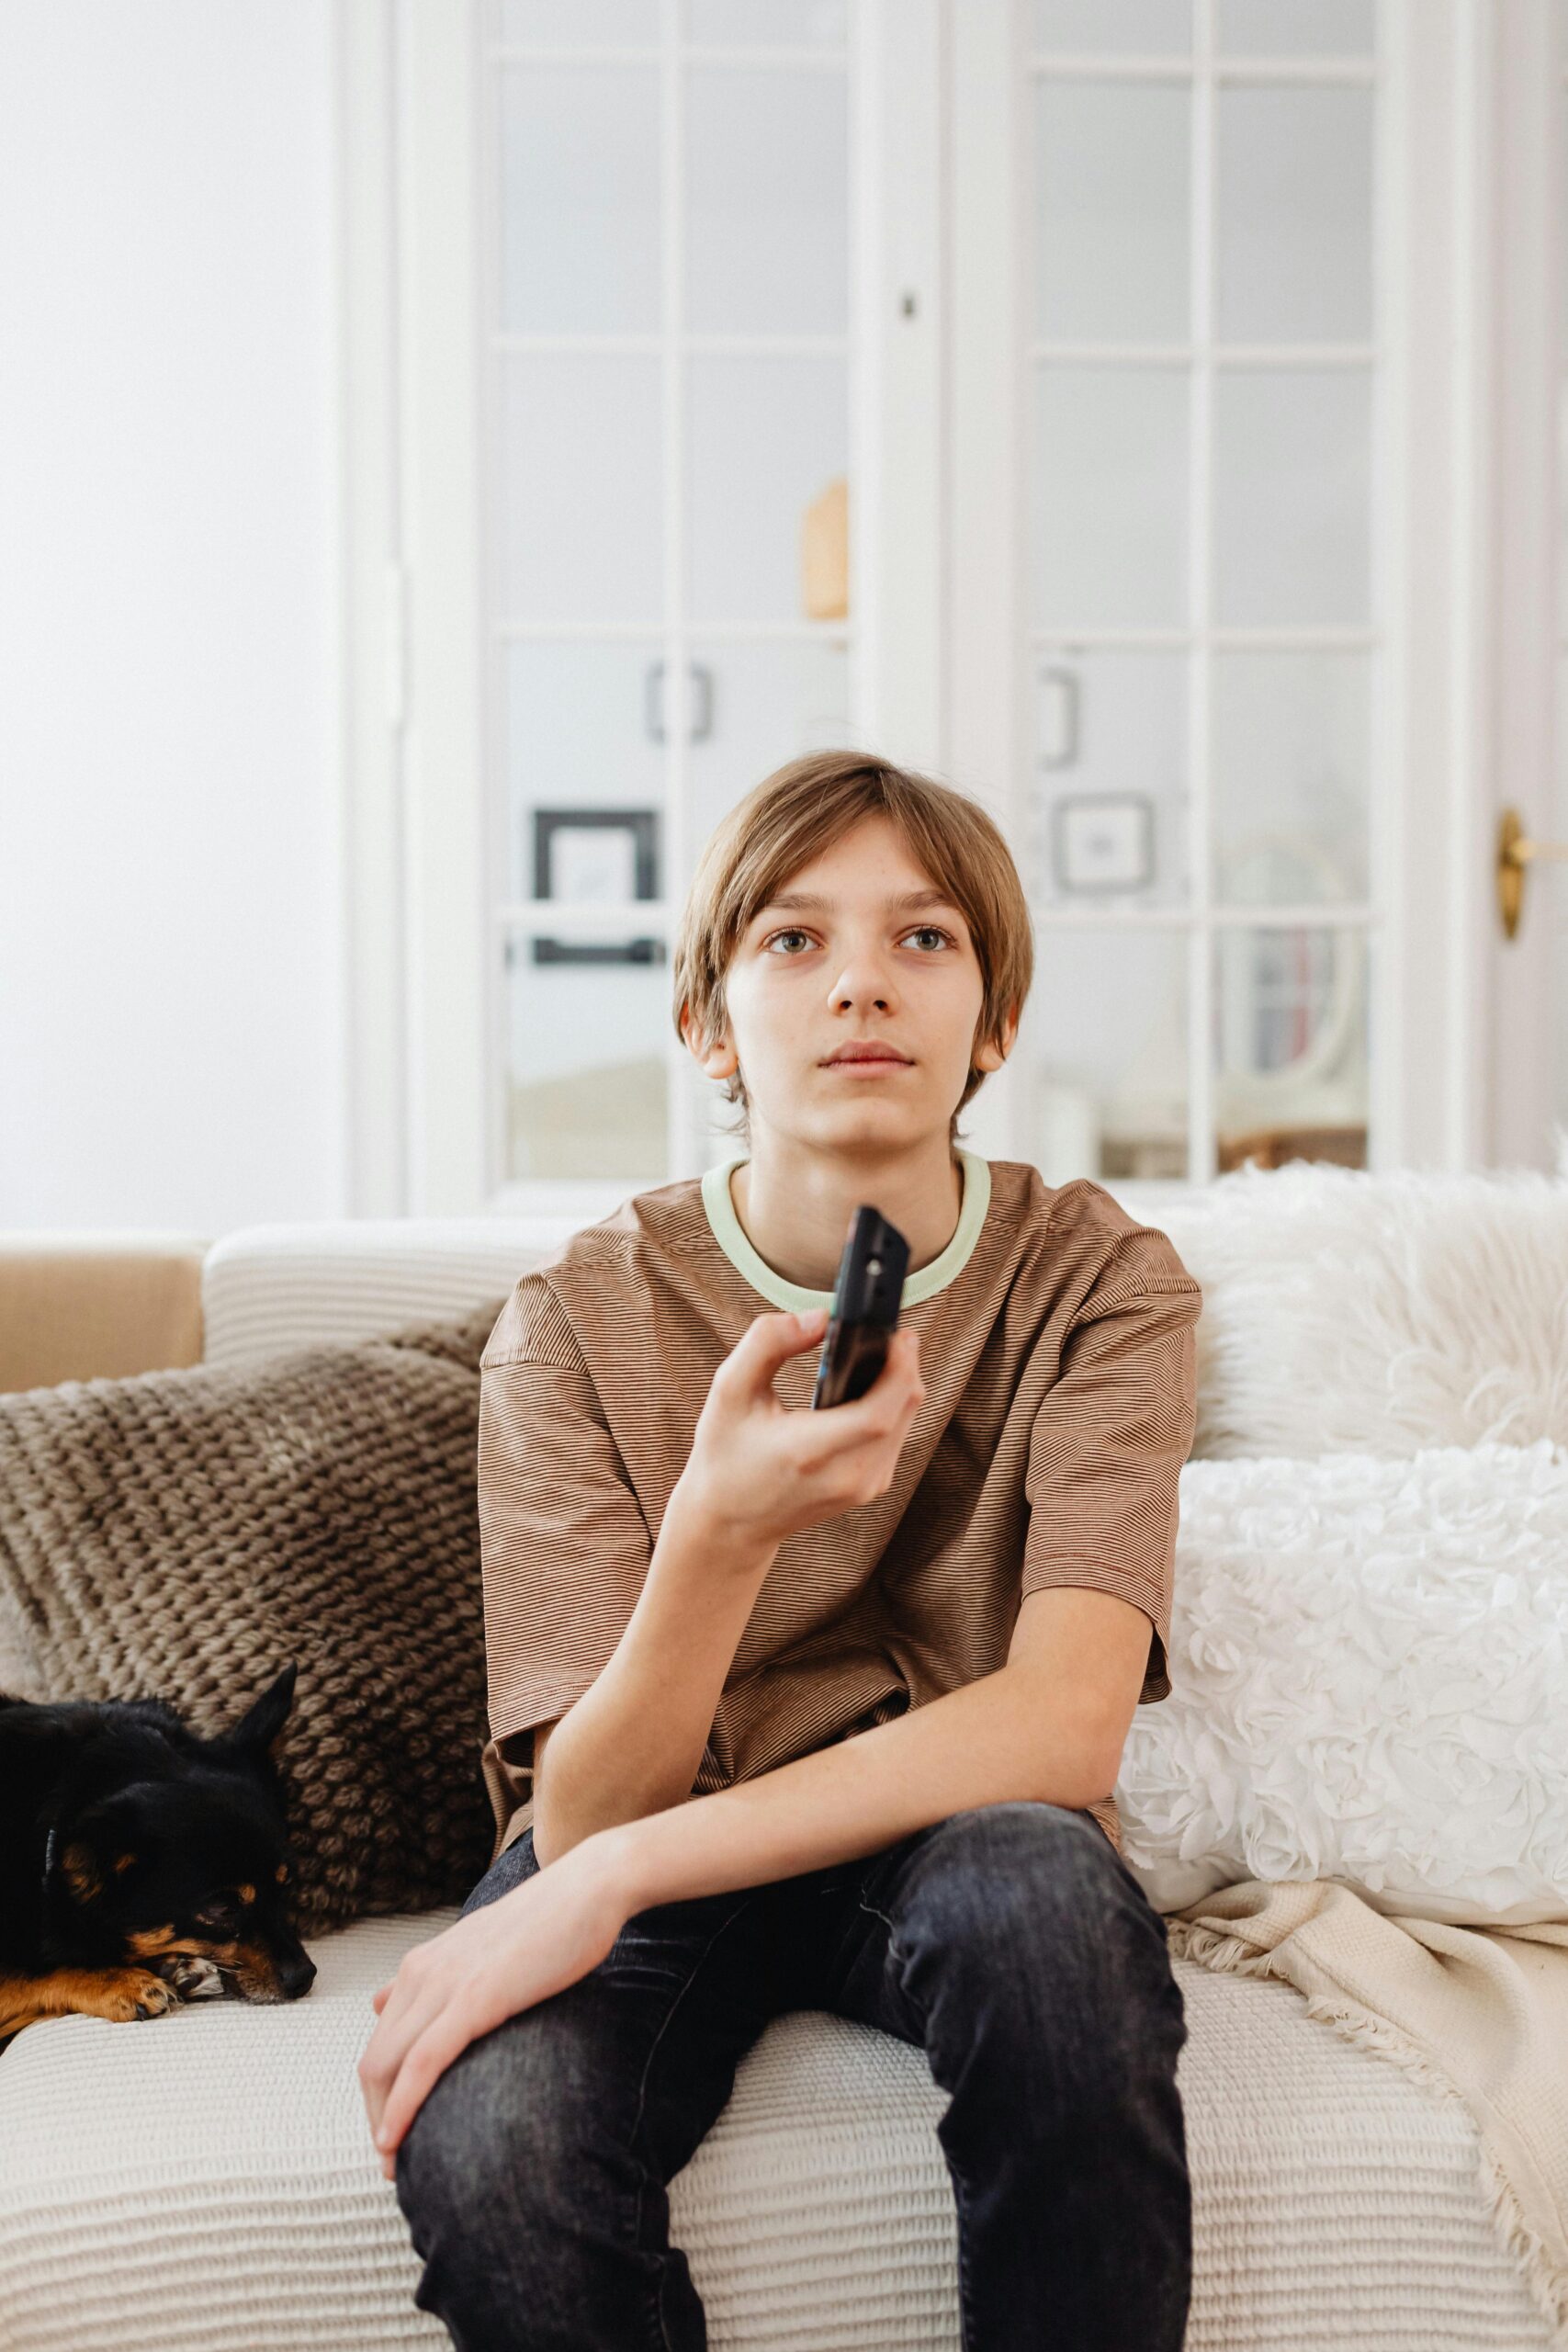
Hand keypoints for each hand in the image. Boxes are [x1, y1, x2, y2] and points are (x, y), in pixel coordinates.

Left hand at [359, 1834, 628, 2180]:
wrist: (588, 1889)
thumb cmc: (548, 1923)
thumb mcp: (482, 1949)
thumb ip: (439, 1976)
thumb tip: (385, 2001)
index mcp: (423, 1965)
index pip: (380, 2043)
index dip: (380, 2094)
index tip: (394, 2135)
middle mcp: (422, 1973)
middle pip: (374, 2062)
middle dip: (376, 2117)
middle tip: (394, 2164)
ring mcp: (444, 1984)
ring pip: (386, 2067)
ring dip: (383, 2122)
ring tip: (395, 2166)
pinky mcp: (474, 1998)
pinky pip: (422, 2063)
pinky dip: (402, 2106)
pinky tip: (395, 2140)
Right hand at [677, 1305, 924, 1553]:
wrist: (730, 1522)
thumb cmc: (727, 1456)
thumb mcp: (729, 1391)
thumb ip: (768, 1343)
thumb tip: (819, 1318)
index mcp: (809, 1451)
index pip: (877, 1413)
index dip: (898, 1368)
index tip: (897, 1335)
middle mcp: (845, 1475)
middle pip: (902, 1410)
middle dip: (904, 1364)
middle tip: (888, 1334)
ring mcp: (862, 1486)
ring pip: (907, 1421)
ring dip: (901, 1384)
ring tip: (879, 1355)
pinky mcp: (870, 1487)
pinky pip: (898, 1437)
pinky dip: (893, 1407)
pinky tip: (871, 1389)